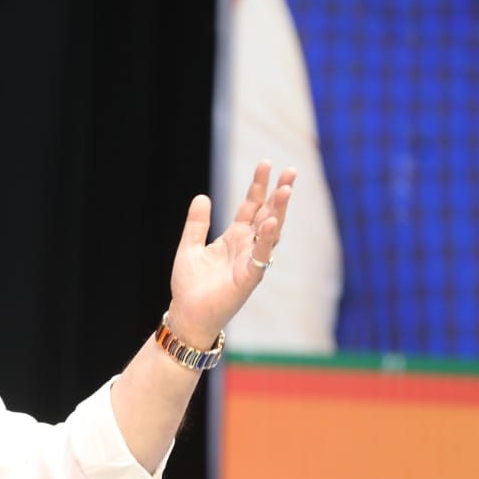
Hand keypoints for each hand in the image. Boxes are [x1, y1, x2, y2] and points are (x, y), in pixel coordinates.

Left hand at [165, 160, 294, 346]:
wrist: (187, 314)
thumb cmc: (189, 285)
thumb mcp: (189, 247)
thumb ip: (197, 224)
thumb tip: (202, 196)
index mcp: (234, 237)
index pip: (251, 206)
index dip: (259, 186)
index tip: (266, 163)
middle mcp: (246, 247)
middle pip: (267, 214)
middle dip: (279, 193)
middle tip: (291, 171)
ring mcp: (250, 261)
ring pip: (270, 232)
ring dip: (278, 211)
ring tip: (286, 189)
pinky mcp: (248, 278)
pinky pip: (260, 257)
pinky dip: (266, 240)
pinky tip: (271, 222)